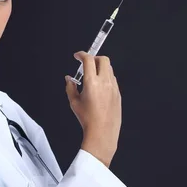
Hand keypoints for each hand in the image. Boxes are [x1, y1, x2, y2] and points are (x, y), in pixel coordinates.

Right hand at [65, 51, 121, 166]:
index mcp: (92, 83)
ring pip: (109, 69)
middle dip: (94, 58)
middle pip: (103, 59)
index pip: (89, 60)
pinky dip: (106, 77)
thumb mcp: (74, 102)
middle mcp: (105, 82)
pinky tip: (99, 86)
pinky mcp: (118, 93)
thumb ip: (70, 87)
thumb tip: (68, 79)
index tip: (78, 56)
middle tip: (86, 64)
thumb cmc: (89, 120)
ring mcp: (113, 87)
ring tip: (92, 76)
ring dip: (100, 68)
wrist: (102, 132)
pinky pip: (113, 79)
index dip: (82, 54)